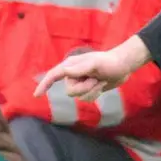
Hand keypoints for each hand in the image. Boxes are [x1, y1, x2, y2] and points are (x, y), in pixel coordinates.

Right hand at [34, 36, 151, 100]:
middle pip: (70, 92)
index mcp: (71, 65)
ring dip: (92, 91)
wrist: (123, 66)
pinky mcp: (88, 89)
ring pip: (79, 97)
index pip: (53, 75)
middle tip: (96, 80)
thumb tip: (65, 71)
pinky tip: (101, 86)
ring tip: (100, 81)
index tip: (36, 95)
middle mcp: (73, 75)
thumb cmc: (110, 62)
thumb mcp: (96, 63)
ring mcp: (80, 82)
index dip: (44, 85)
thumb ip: (81, 68)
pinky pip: (87, 99)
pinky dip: (95, 94)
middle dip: (84, 89)